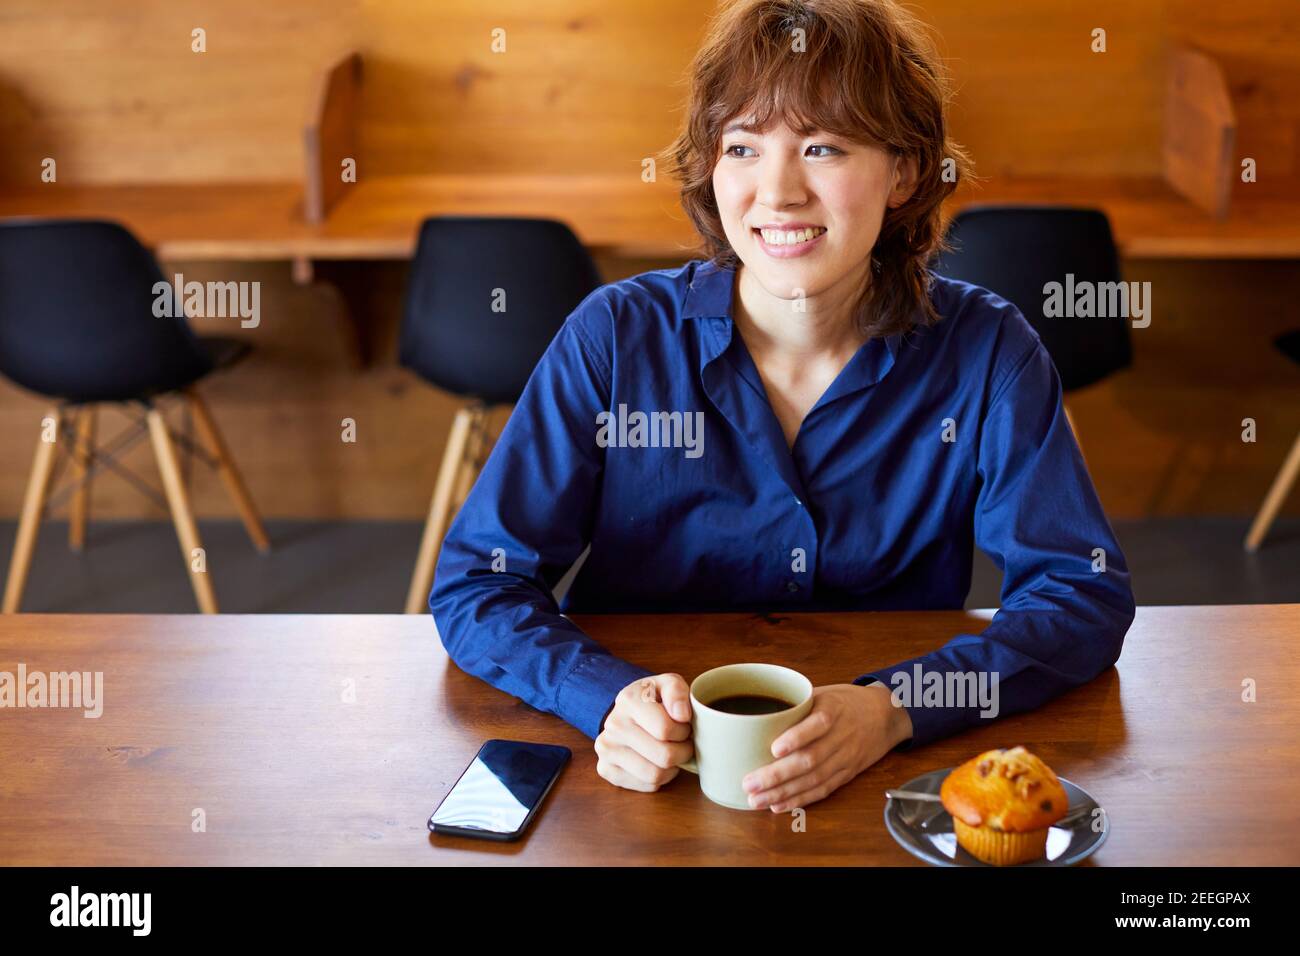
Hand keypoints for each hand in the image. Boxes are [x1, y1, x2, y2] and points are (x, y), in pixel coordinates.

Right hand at [594, 673, 693, 791]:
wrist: (628, 712)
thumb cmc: (653, 700)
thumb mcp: (668, 684)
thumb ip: (677, 691)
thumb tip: (681, 715)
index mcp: (628, 700)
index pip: (666, 730)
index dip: (684, 731)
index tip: (684, 726)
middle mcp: (613, 725)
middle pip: (664, 756)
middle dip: (682, 752)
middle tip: (682, 743)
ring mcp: (606, 749)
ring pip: (655, 775)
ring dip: (672, 767)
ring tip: (671, 752)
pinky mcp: (605, 769)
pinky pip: (645, 785)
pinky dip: (659, 779)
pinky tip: (656, 762)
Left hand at [742, 682, 911, 811]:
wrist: (886, 715)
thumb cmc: (846, 701)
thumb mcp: (824, 691)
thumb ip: (796, 703)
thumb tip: (757, 715)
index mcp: (834, 709)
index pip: (818, 724)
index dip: (797, 737)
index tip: (774, 748)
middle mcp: (841, 735)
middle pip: (811, 759)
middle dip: (778, 775)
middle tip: (749, 783)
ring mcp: (845, 758)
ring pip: (814, 779)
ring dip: (783, 793)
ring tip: (756, 800)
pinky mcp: (847, 774)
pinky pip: (823, 790)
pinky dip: (800, 800)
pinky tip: (778, 805)